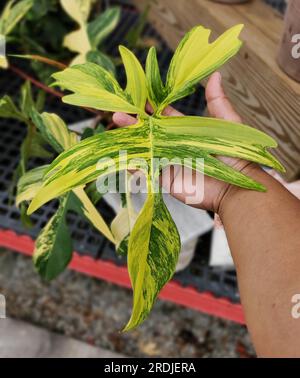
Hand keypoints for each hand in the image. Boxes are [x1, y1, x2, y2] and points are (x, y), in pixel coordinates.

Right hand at [113, 72, 260, 213]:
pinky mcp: (165, 179)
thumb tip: (216, 74)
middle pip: (150, 132)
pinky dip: (133, 163)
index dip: (151, 108)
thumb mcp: (226, 124)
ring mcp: (168, 162)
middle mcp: (174, 145)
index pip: (164, 117)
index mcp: (186, 131)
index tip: (137, 98)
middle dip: (134, 123)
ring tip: (114, 129)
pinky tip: (121, 154)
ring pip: (145, 149)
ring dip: (130, 140)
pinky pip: (146, 170)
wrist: (234, 187)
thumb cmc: (234, 155)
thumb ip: (217, 101)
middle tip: (118, 113)